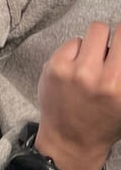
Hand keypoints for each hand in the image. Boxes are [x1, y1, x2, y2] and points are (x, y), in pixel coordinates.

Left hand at [35, 22, 120, 169]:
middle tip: (106, 51)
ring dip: (93, 44)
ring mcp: (76, 71)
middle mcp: (102, 78)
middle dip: (110, 38)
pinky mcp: (55, 66)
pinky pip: (72, 42)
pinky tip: (75, 66)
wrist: (70, 140)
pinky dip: (76, 51)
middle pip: (106, 30)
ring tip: (92, 60)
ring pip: (90, 33)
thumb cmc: (104, 121)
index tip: (119, 44)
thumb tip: (119, 48)